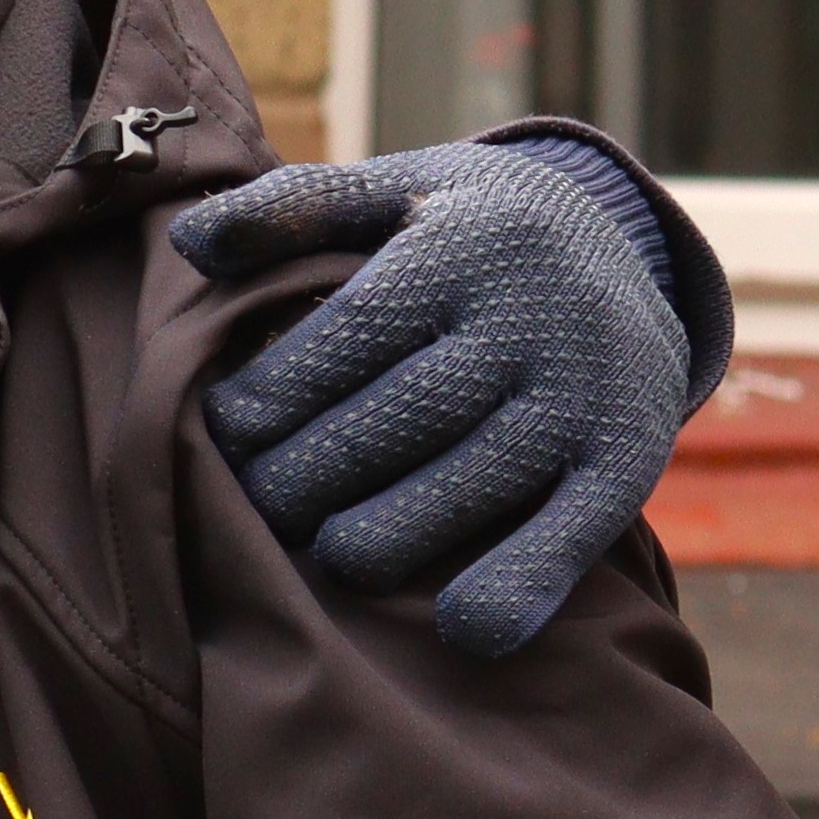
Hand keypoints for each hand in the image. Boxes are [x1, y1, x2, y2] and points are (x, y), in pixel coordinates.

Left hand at [166, 122, 717, 661]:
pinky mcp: (629, 459)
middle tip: (258, 503)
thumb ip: (292, 211)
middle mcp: (534, 317)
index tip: (222, 432)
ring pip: (466, 486)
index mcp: (464, 247)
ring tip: (326, 552)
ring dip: (378, 537)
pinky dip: (518, 584)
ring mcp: (587, 392)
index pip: (346, 337)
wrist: (629, 246)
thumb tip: (188, 243)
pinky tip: (461, 626)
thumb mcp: (395, 192)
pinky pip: (571, 534)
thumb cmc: (468, 230)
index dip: (270, 398)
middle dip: (308, 474)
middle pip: (397, 420)